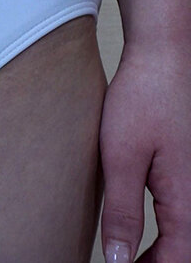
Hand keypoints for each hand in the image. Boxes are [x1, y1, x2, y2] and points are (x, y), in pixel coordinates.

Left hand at [99, 41, 190, 261]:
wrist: (164, 59)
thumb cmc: (144, 101)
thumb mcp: (122, 159)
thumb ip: (122, 212)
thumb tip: (119, 260)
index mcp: (186, 199)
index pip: (176, 258)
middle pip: (182, 248)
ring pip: (182, 233)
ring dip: (160, 252)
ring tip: (128, 259)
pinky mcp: (185, 169)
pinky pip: (179, 213)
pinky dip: (163, 232)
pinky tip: (137, 232)